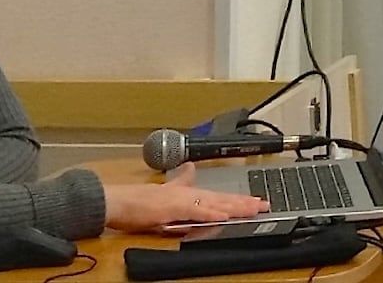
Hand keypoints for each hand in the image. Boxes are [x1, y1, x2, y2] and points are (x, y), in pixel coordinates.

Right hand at [103, 164, 268, 232]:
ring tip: (252, 208)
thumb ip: (180, 181)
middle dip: (244, 203)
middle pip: (222, 198)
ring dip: (234, 206)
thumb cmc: (138, 201)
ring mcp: (181, 200)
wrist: (118, 201)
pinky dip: (210, 213)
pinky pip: (194, 211)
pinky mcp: (172, 207)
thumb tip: (190, 168)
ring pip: (214, 203)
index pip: (219, 197)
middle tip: (265, 204)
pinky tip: (224, 215)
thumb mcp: (164, 191)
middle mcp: (189, 194)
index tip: (256, 201)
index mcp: (188, 194)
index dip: (238, 199)